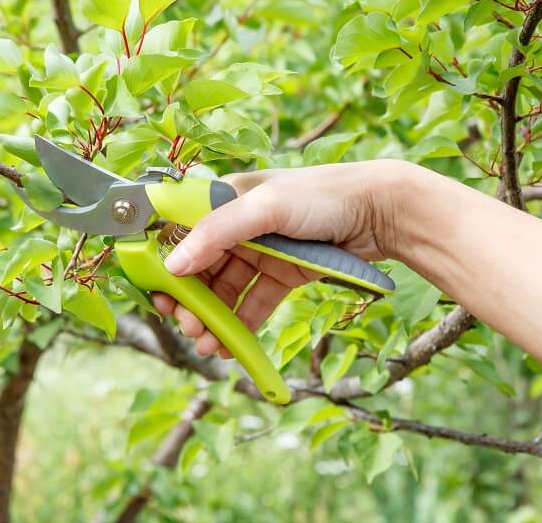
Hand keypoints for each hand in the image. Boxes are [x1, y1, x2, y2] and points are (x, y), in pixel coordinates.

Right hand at [153, 161, 402, 357]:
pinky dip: (240, 325)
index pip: (182, 233)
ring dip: (212, 318)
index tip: (159, 294)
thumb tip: (174, 265)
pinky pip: (253, 302)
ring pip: (224, 290)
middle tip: (188, 327)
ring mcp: (261, 251)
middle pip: (200, 268)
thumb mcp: (265, 207)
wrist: (382, 211)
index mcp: (226, 199)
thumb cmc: (323, 195)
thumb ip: (217, 233)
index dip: (166, 264)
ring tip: (207, 344)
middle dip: (190, 300)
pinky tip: (230, 346)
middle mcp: (238, 225)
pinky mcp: (283, 273)